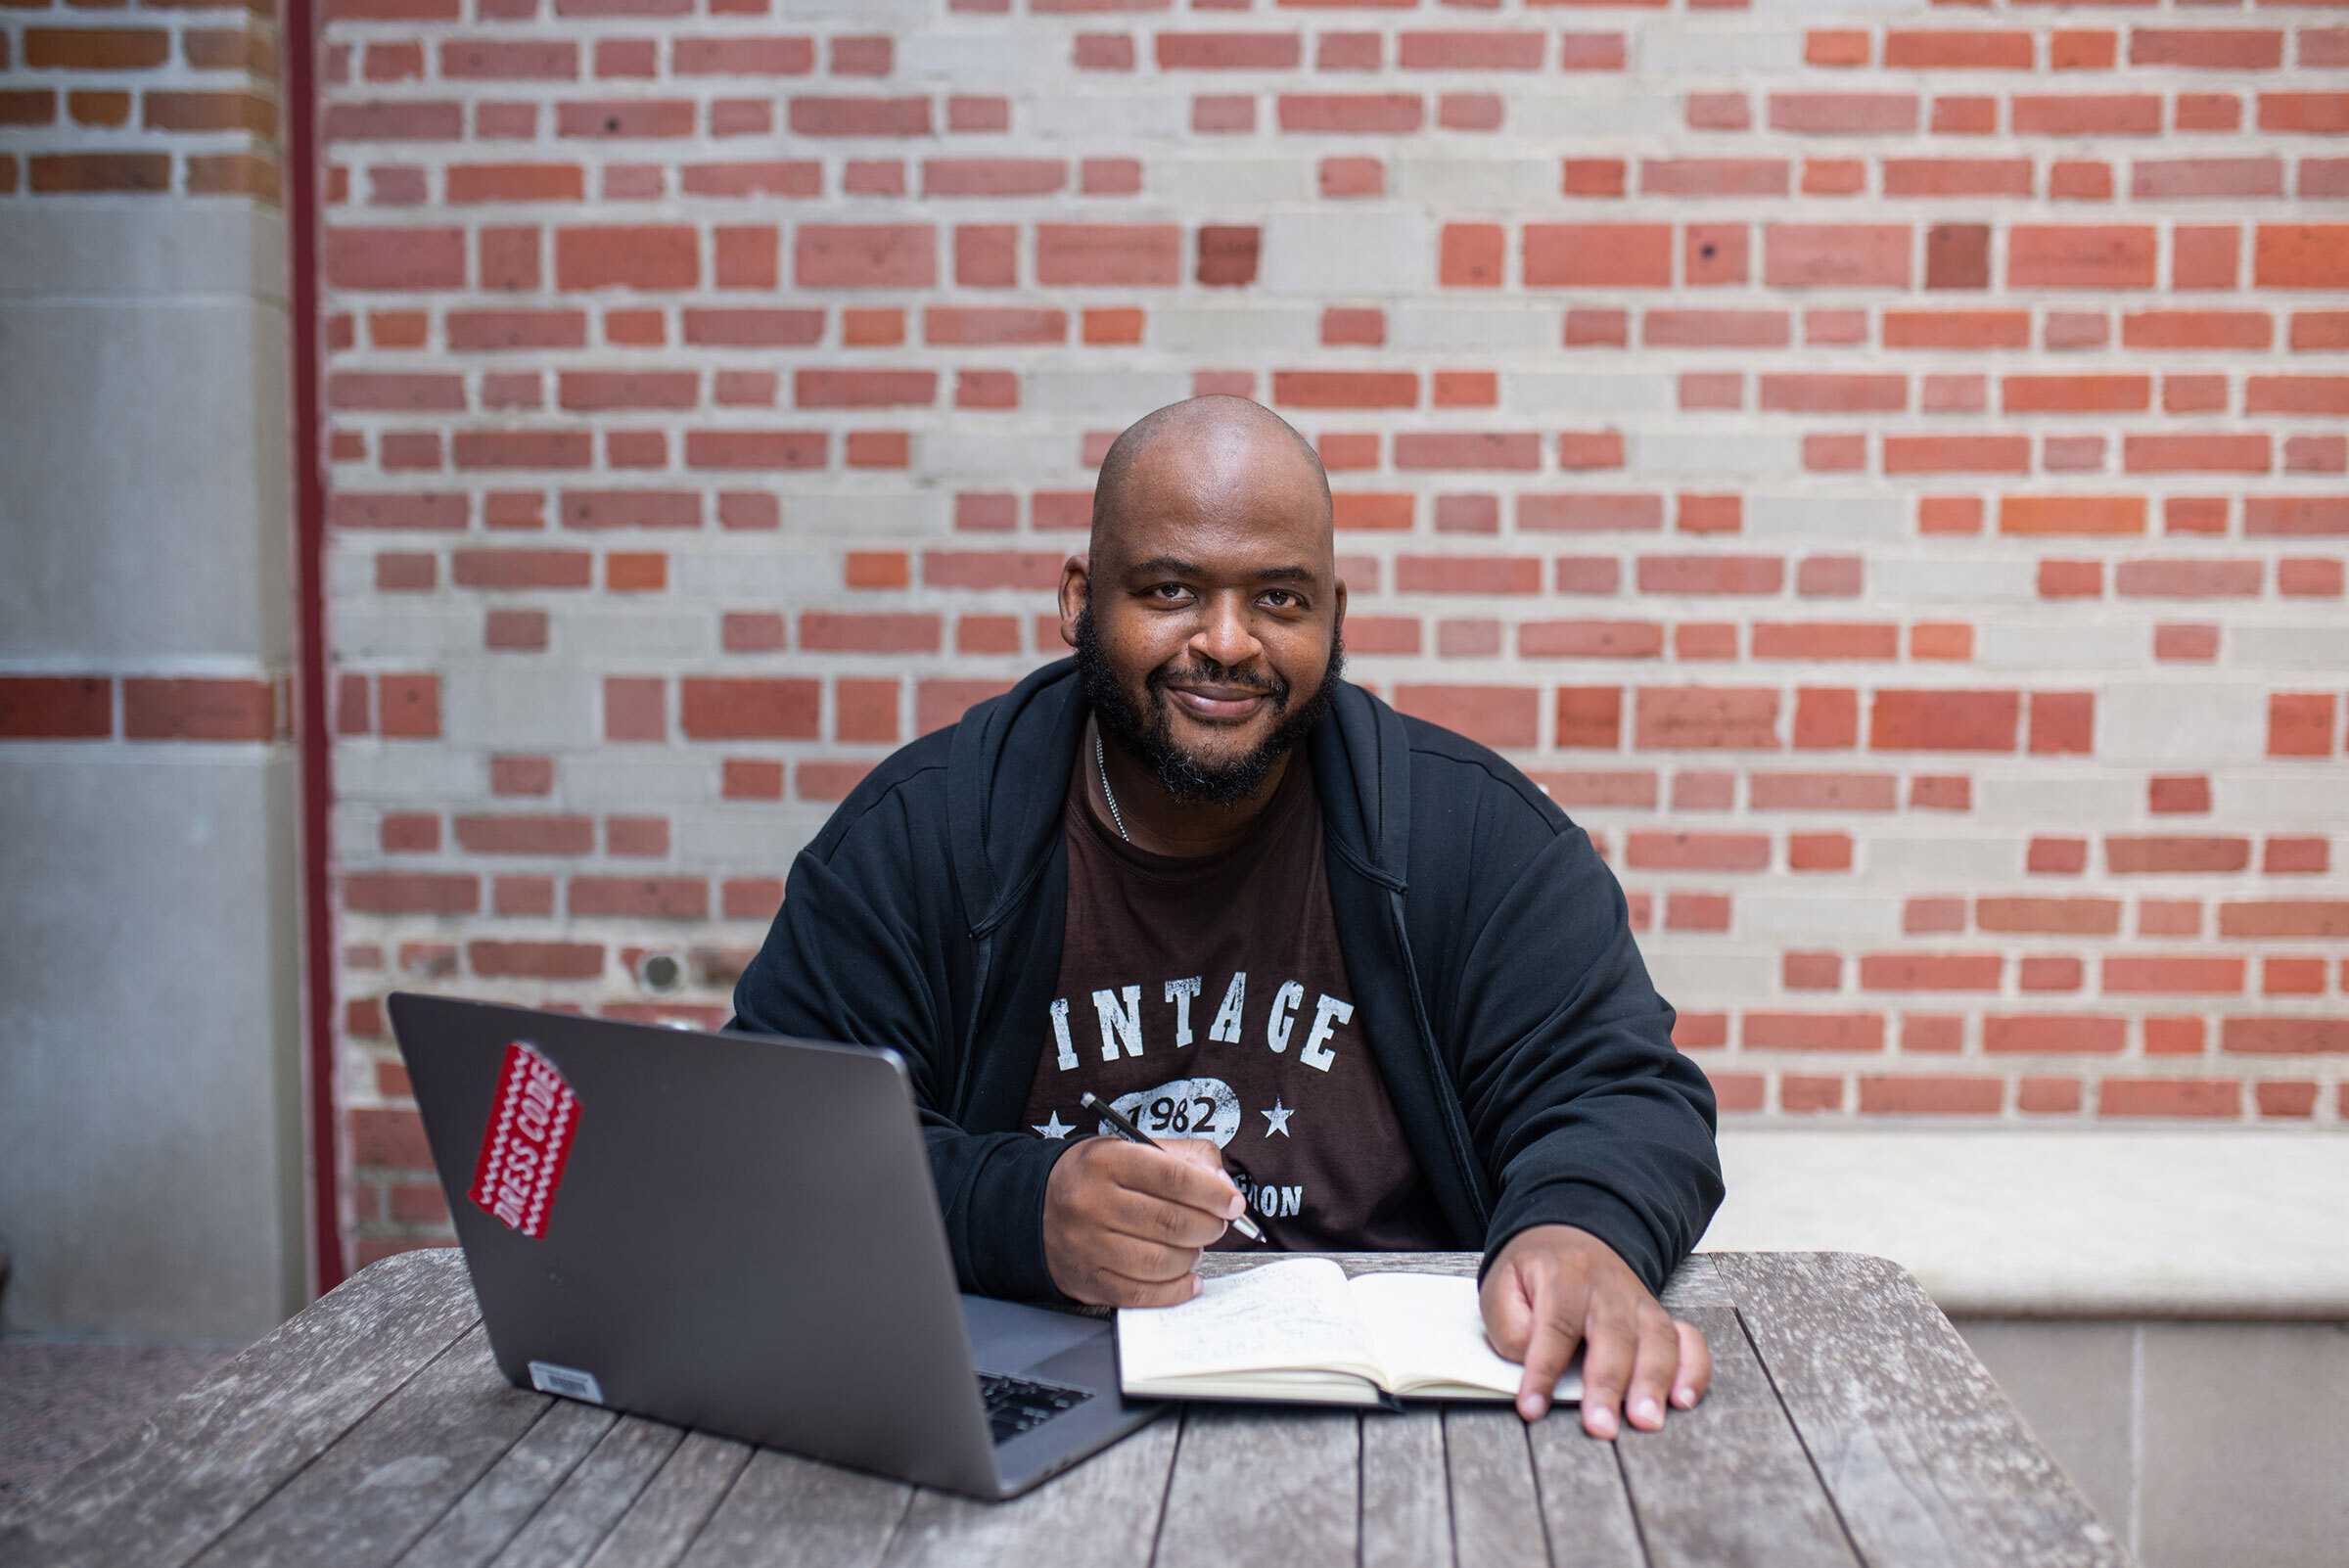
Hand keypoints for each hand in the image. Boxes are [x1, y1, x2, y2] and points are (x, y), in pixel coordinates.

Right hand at [1042, 1136, 1245, 1307]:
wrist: (1034, 1206)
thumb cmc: (1095, 1176)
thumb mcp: (1132, 1148)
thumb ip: (1184, 1159)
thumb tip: (1223, 1189)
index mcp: (1107, 1160)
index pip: (1173, 1178)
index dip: (1212, 1193)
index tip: (1233, 1203)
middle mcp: (1092, 1202)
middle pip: (1170, 1222)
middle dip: (1207, 1227)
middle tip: (1215, 1224)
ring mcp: (1087, 1244)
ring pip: (1160, 1261)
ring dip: (1191, 1257)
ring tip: (1193, 1247)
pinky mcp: (1087, 1279)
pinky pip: (1141, 1293)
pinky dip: (1174, 1290)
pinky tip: (1187, 1279)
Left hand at [1479, 1224, 1711, 1438]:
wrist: (1570, 1236)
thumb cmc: (1534, 1273)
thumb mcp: (1500, 1285)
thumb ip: (1509, 1325)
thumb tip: (1531, 1363)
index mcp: (1564, 1277)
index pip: (1555, 1327)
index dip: (1543, 1370)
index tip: (1532, 1408)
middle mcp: (1609, 1289)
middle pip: (1613, 1336)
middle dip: (1608, 1384)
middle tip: (1601, 1426)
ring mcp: (1641, 1303)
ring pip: (1656, 1340)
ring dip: (1654, 1383)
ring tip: (1646, 1421)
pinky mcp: (1660, 1318)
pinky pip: (1688, 1340)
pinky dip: (1693, 1370)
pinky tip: (1684, 1400)